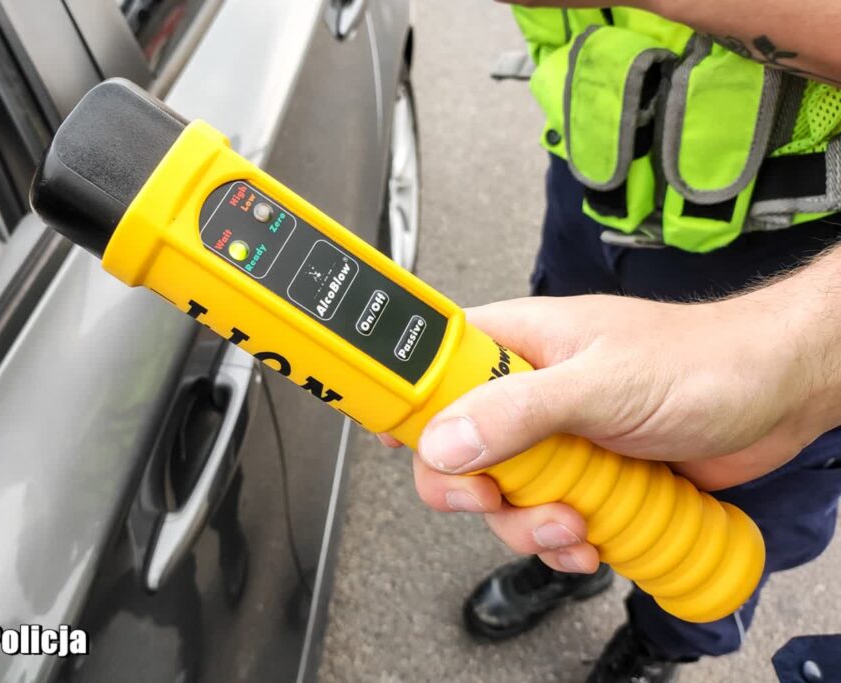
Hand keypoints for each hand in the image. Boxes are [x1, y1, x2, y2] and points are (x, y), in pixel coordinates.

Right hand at [382, 260, 840, 572]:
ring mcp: (554, 437)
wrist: (777, 395)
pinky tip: (590, 537)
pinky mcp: (584, 476)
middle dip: (471, 487)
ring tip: (574, 520)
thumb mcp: (602, 382)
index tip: (402, 441)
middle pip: (453, 447)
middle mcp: (525, 390)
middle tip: (497, 496)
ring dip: (528, 524)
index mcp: (516, 342)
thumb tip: (445, 440)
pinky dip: (561, 542)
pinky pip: (543, 520)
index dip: (408, 404)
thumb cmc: (704, 359)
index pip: (431, 366)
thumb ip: (518, 411)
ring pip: (498, 496)